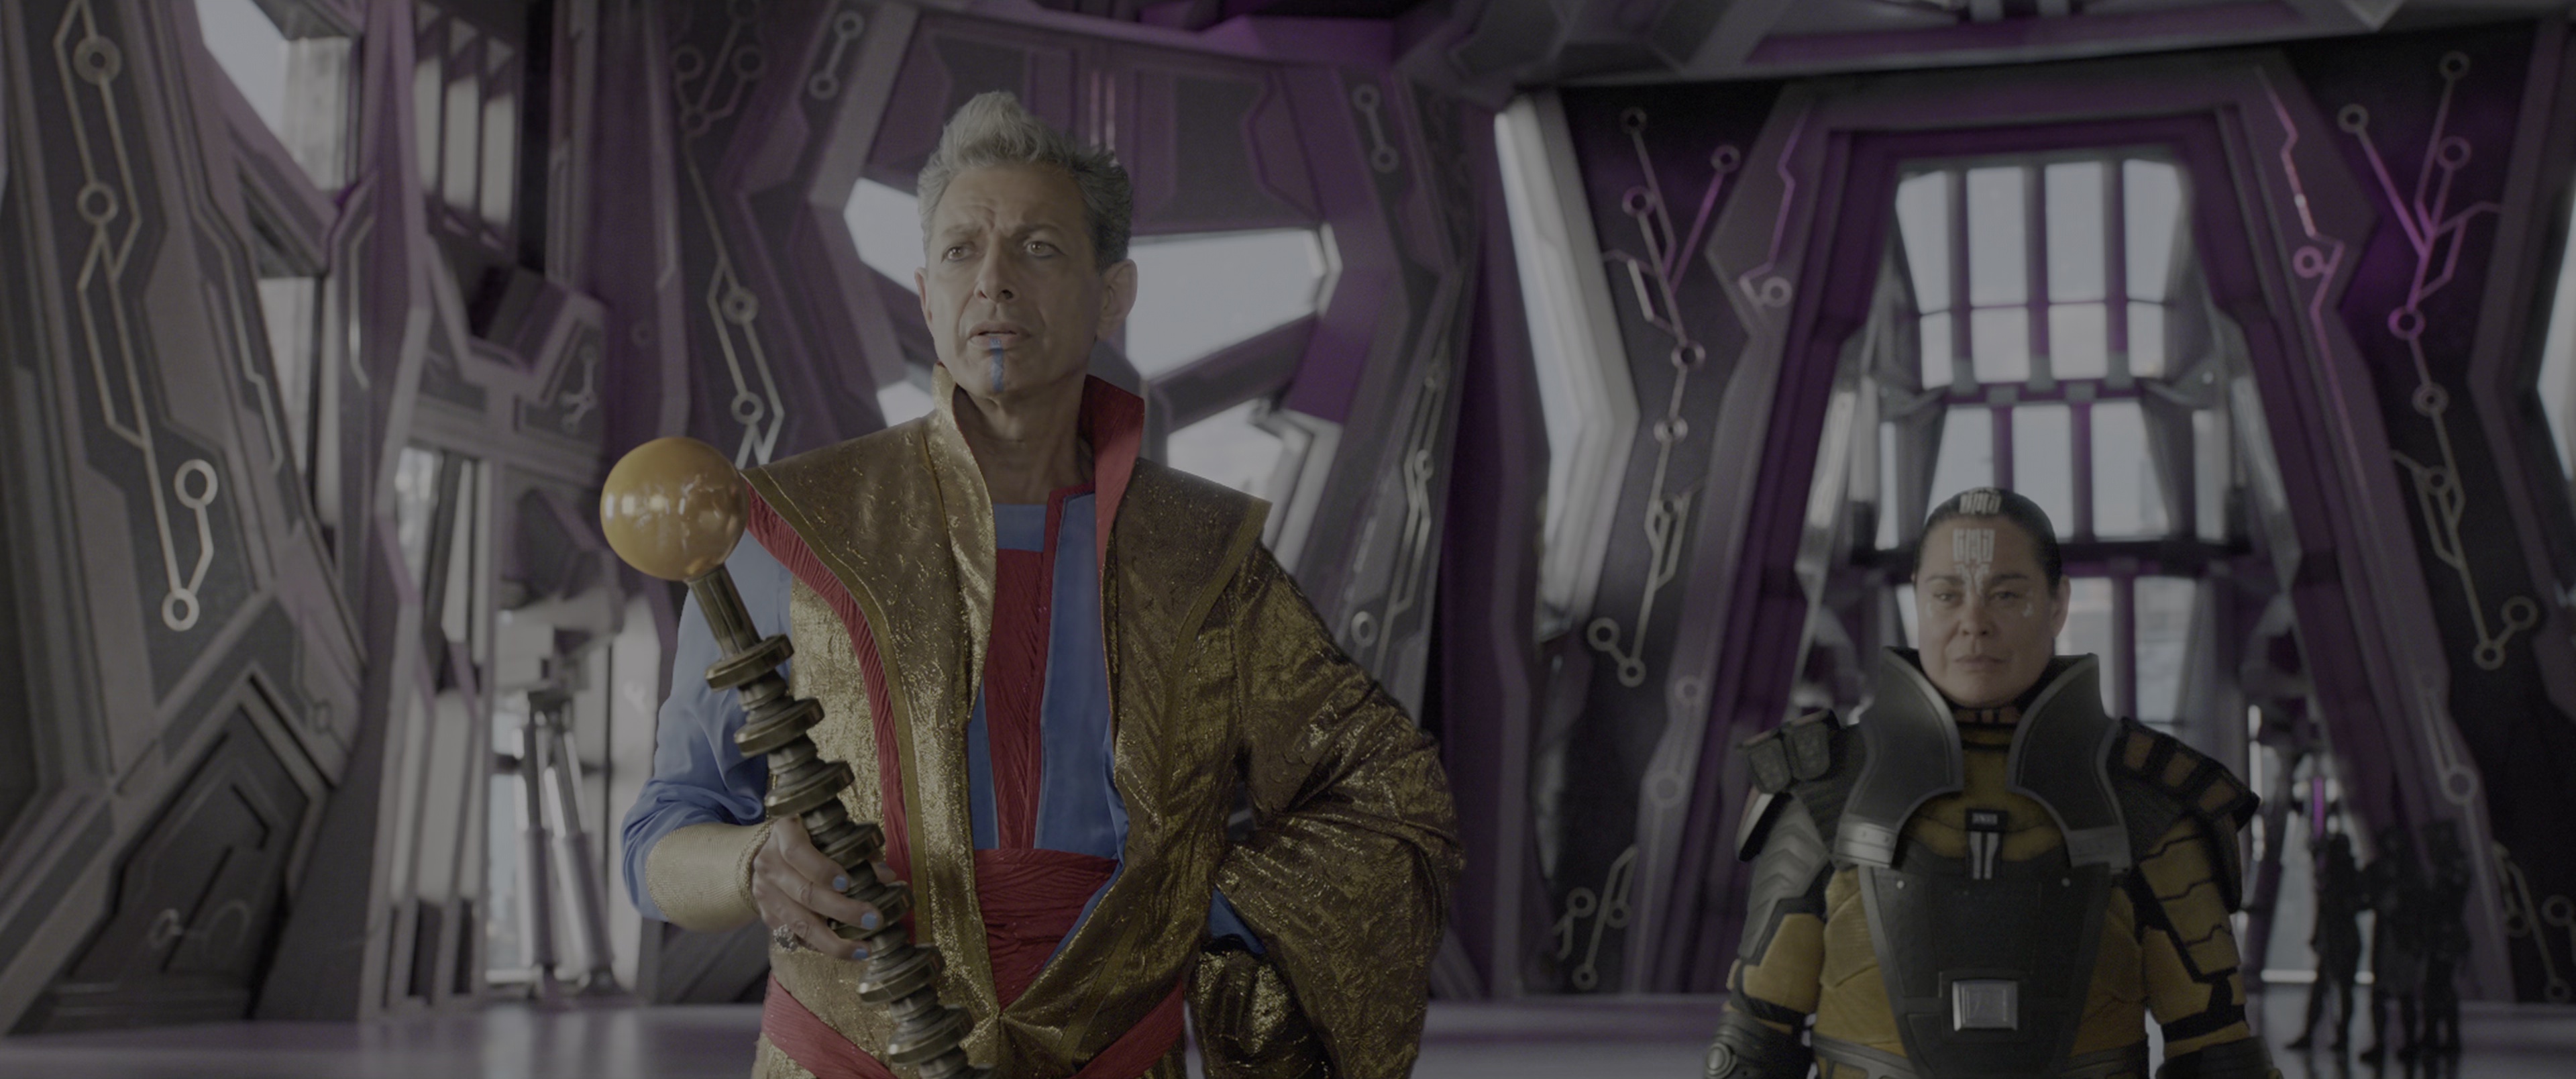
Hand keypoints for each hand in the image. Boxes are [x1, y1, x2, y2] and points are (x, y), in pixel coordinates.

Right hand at [753, 814, 885, 959]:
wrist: (772, 851)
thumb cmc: (812, 838)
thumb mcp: (831, 833)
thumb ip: (858, 850)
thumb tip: (886, 876)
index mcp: (783, 832)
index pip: (796, 852)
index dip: (821, 869)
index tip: (848, 883)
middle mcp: (769, 863)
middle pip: (804, 893)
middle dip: (842, 910)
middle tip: (873, 920)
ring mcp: (764, 892)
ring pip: (798, 922)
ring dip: (833, 941)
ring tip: (863, 950)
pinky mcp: (767, 915)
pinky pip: (794, 935)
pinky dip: (820, 945)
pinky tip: (843, 950)